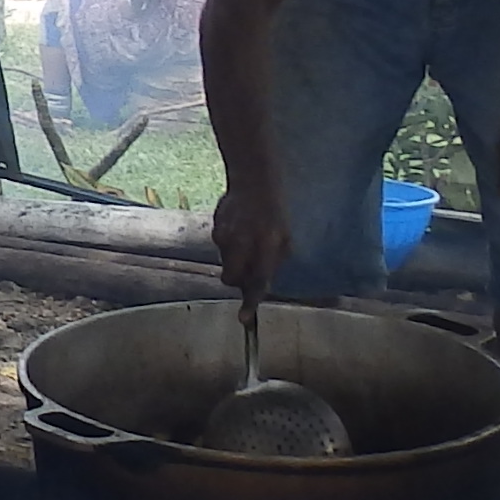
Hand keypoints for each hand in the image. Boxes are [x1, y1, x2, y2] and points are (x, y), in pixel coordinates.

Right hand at [212, 182, 289, 300]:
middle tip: (247, 269)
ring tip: (246, 239)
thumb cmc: (275, 212)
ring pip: (225, 262)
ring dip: (234, 259)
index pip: (256, 280)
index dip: (250, 302)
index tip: (243, 319)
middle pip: (230, 278)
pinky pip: (220, 246)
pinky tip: (238, 228)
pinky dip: (229, 244)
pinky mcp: (215, 227)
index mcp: (265, 245)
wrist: (254, 180)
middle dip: (237, 279)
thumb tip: (262, 284)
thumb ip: (273, 263)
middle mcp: (242, 242)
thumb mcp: (284, 238)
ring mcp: (225, 235)